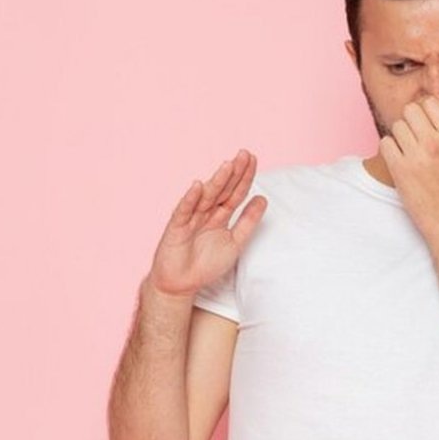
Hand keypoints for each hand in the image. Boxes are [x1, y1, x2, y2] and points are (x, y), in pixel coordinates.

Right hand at [145, 149, 266, 298]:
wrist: (180, 285)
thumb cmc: (205, 264)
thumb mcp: (235, 243)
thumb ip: (248, 221)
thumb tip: (263, 198)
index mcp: (220, 216)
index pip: (235, 193)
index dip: (244, 177)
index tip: (254, 159)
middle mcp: (205, 213)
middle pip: (222, 190)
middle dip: (233, 173)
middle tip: (244, 154)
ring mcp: (190, 219)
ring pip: (205, 197)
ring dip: (216, 181)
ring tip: (228, 166)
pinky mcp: (176, 229)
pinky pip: (184, 211)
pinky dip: (190, 199)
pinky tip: (198, 186)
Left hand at [379, 95, 438, 237]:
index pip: (430, 103)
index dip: (425, 111)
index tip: (425, 123)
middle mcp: (434, 144)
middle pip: (410, 110)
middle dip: (411, 121)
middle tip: (415, 137)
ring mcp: (416, 157)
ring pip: (396, 126)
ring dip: (400, 137)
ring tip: (409, 152)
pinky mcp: (399, 169)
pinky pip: (385, 143)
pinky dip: (390, 150)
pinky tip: (399, 160)